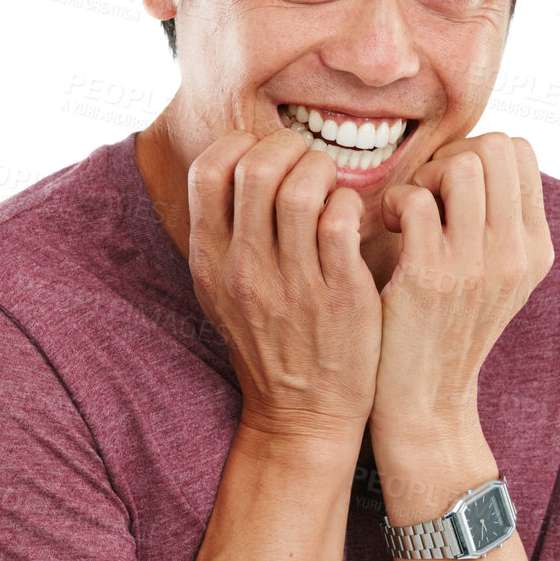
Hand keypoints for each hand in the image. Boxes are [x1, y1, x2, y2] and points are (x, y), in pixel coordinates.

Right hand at [187, 128, 382, 444]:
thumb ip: (224, 232)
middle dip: (289, 148)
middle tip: (306, 164)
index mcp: (210, 262)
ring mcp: (292, 283)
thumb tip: (235, 162)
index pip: (209, 170)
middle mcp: (244, 270)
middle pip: (255, 167)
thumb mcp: (223, 291)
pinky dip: (349, 204)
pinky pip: (342, 220)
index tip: (265, 156)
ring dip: (323, 171)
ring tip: (331, 187)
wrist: (301, 415)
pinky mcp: (340, 296)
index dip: (241, 145)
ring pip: (302, 187)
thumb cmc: (269, 341)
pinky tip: (350, 219)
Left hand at [369, 132, 553, 442]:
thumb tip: (473, 157)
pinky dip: (395, 203)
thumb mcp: (493, 278)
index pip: (520, 152)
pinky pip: (416, 199)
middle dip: (450, 158)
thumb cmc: (444, 328)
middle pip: (494, 148)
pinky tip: (389, 230)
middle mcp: (516, 253)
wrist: (426, 402)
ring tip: (409, 215)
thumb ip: (495, 222)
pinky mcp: (430, 278)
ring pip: (461, 165)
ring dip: (423, 178)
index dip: (477, 154)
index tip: (450, 191)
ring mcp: (476, 265)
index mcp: (535, 248)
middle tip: (428, 198)